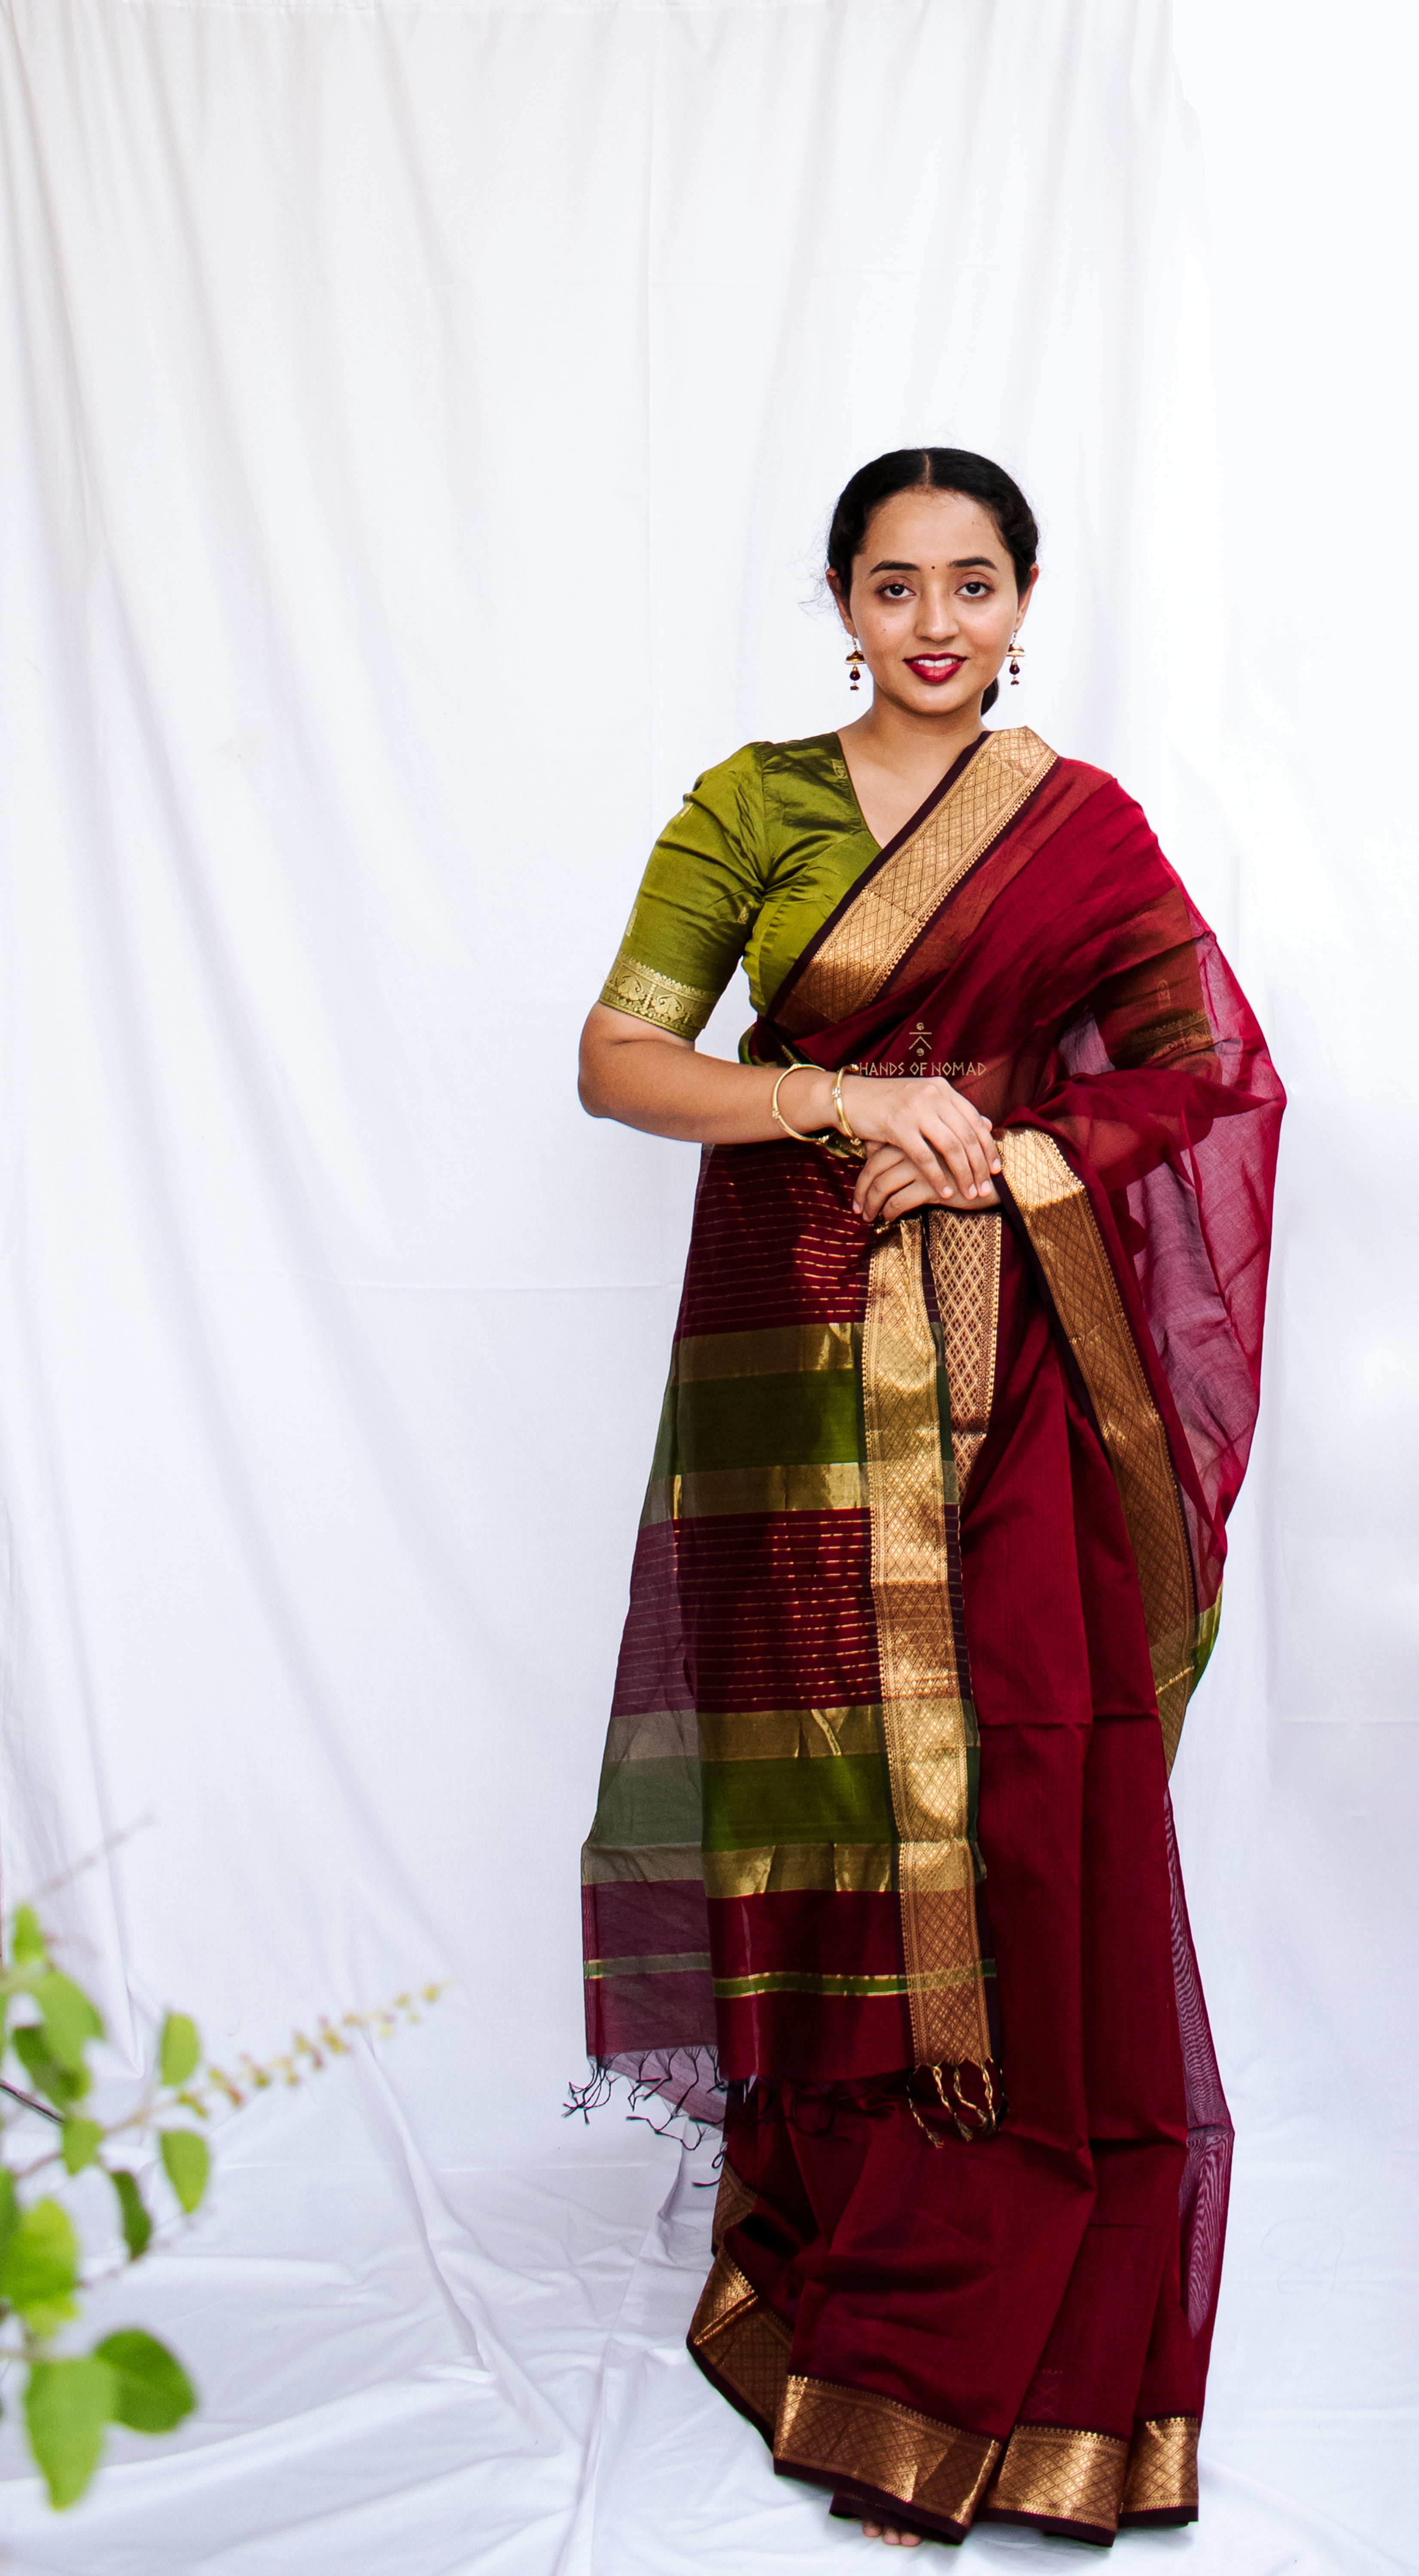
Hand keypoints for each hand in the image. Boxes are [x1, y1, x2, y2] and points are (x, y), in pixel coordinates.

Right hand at [841, 1074, 1000, 1206]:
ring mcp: (916, 1110)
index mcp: (942, 1090)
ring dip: (963, 1174)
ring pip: (951, 1148)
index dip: (988, 1147)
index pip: (975, 1121)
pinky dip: (937, 1177)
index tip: (996, 1169)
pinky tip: (943, 1192)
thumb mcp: (924, 1100)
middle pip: (967, 1136)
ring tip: (970, 1192)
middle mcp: (933, 1096)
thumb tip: (986, 1124)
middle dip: (980, 1166)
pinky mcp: (897, 1126)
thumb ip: (953, 1111)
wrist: (850, 1098)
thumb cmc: (888, 1103)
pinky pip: (924, 1157)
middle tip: (986, 1187)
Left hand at [853, 1142, 998, 1224]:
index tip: (858, 1193)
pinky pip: (899, 1200)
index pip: (874, 1153)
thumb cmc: (965, 1165)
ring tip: (869, 1217)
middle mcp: (915, 1147)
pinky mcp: (932, 1185)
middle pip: (873, 1169)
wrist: (1000, 1176)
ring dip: (872, 1204)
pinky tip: (889, 1218)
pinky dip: (890, 1211)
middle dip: (861, 1192)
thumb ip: (910, 1152)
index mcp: (914, 1135)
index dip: (862, 1175)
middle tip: (858, 1210)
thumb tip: (876, 1155)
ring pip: (882, 1185)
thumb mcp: (936, 1154)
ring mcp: (923, 1165)